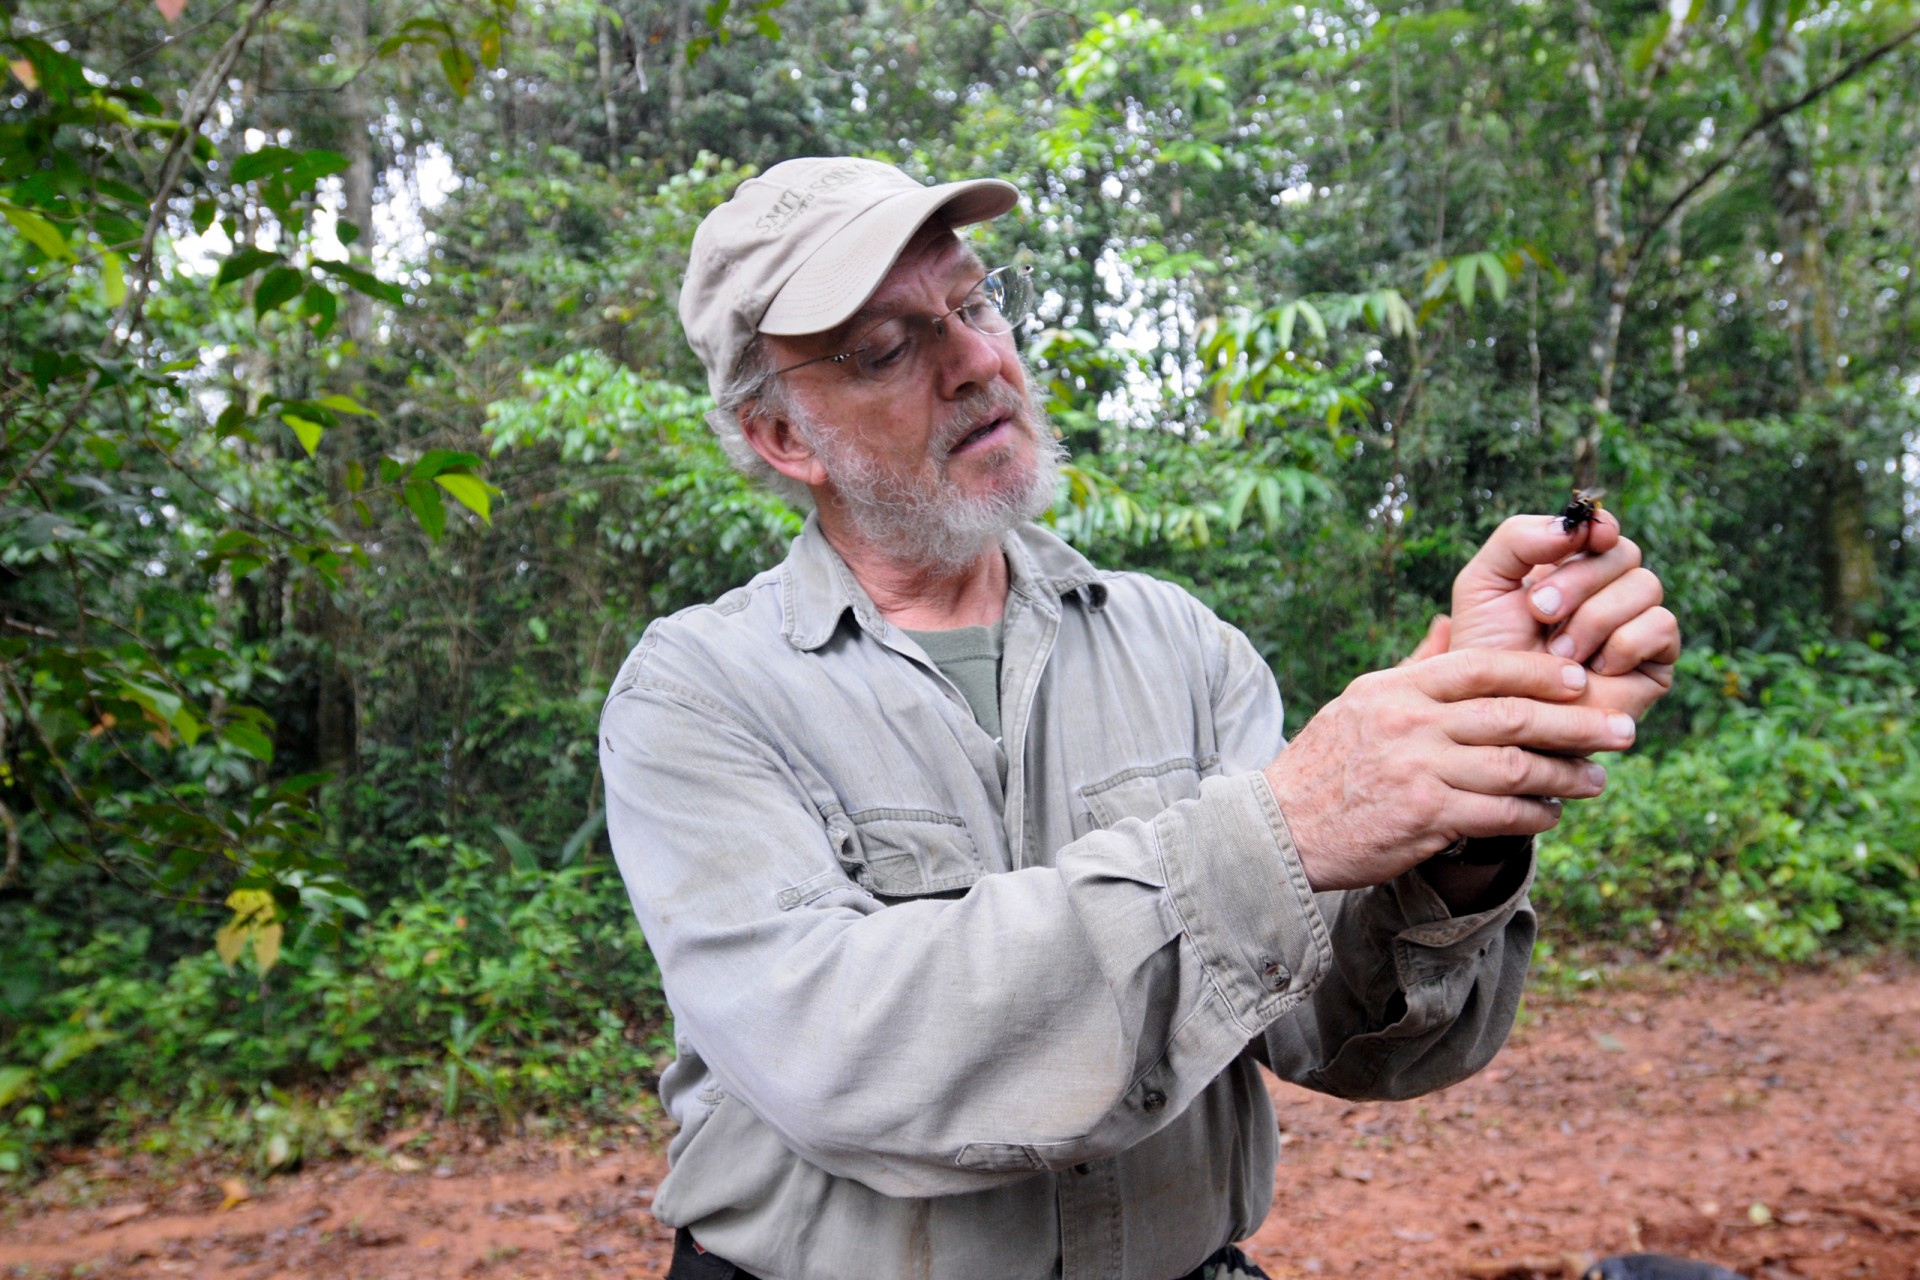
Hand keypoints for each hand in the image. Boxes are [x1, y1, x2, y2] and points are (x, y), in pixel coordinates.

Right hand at [1263, 650, 1636, 891]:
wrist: (1279, 828)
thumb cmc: (1324, 764)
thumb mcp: (1360, 701)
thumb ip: (1413, 668)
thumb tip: (1447, 626)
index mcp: (1400, 690)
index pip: (1484, 668)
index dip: (1541, 673)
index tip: (1581, 680)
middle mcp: (1412, 723)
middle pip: (1514, 715)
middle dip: (1577, 723)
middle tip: (1621, 729)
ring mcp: (1420, 770)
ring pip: (1517, 766)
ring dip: (1566, 774)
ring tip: (1596, 778)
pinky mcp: (1426, 817)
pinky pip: (1500, 814)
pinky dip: (1534, 815)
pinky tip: (1552, 814)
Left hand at [1443, 512, 1679, 718]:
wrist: (1499, 719)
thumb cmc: (1489, 655)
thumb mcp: (1484, 585)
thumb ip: (1516, 539)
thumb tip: (1574, 525)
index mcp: (1568, 569)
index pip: (1601, 530)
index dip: (1598, 527)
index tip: (1584, 537)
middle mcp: (1606, 593)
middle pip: (1622, 554)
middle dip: (1578, 579)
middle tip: (1539, 612)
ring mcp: (1633, 626)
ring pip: (1645, 586)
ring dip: (1595, 617)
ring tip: (1560, 653)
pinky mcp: (1654, 663)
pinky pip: (1662, 626)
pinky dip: (1625, 642)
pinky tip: (1594, 669)